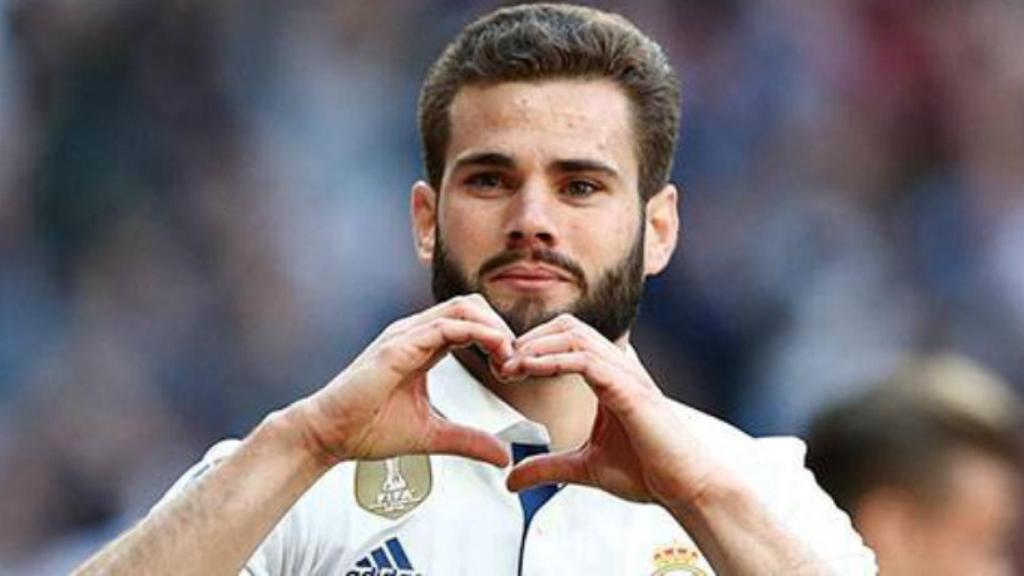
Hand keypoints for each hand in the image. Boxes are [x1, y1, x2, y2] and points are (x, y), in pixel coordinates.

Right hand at [294, 294, 513, 467]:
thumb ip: (468, 441)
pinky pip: (445, 327)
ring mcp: (405, 336)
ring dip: (494, 327)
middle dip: (501, 326)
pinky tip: (495, 352)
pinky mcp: (397, 347)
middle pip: (471, 306)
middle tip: (516, 360)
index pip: (469, 322)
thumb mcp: (433, 435)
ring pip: (462, 308)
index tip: (512, 369)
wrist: (328, 435)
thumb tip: (503, 456)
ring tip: (509, 355)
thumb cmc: (367, 429)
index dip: (497, 338)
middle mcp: (414, 333)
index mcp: (422, 346)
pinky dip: (477, 333)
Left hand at [503, 314, 719, 508]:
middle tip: (500, 364)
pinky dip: (553, 360)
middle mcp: (619, 368)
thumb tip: (512, 478)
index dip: (532, 347)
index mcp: (609, 377)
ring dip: (535, 346)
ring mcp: (626, 374)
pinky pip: (586, 360)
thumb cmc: (648, 472)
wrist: (686, 488)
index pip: (566, 339)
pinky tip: (529, 370)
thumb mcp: (583, 467)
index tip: (503, 370)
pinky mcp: (630, 390)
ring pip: (574, 335)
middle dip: (529, 339)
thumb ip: (547, 466)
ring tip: (508, 365)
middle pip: (567, 326)